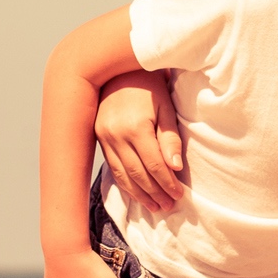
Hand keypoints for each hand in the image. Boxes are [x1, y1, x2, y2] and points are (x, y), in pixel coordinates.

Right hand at [96, 72, 183, 210]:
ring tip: (155, 207)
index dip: (167, 183)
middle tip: (169, 207)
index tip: (179, 195)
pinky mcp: (99, 139)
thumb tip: (175, 168)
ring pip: (123, 175)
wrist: (119, 70)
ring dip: (140, 194)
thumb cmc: (149, 86)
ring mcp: (104, 138)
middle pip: (138, 174)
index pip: (154, 164)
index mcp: (135, 127)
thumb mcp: (166, 108)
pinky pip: (113, 168)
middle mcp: (116, 135)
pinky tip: (137, 194)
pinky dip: (126, 184)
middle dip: (155, 193)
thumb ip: (170, 139)